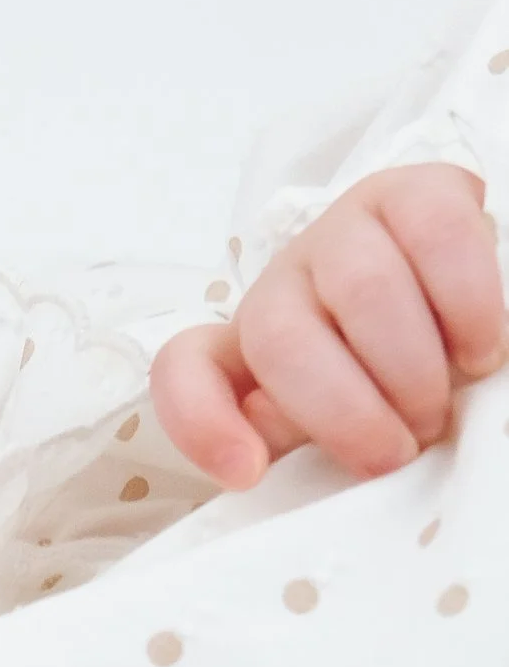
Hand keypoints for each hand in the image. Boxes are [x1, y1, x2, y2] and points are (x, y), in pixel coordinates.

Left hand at [150, 162, 505, 491]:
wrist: (480, 312)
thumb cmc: (407, 382)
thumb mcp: (351, 425)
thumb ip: (305, 445)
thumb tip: (262, 461)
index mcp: (258, 344)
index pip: (187, 368)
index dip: (201, 422)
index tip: (247, 472)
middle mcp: (290, 280)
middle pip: (280, 338)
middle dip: (349, 411)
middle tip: (406, 444)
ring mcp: (348, 228)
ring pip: (361, 288)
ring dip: (412, 365)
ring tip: (449, 399)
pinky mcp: (420, 193)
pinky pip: (438, 235)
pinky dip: (468, 303)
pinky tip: (481, 346)